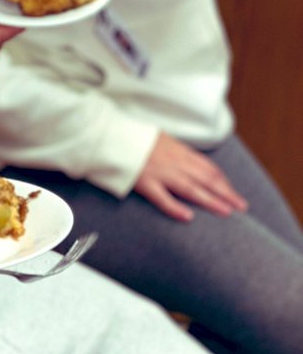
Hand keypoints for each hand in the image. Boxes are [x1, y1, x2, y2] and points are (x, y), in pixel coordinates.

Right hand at [133, 131, 248, 220]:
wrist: (111, 135)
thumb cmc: (133, 138)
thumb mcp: (160, 139)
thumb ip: (176, 151)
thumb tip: (190, 162)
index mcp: (178, 150)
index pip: (207, 167)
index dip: (222, 181)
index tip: (232, 192)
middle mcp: (173, 161)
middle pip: (205, 178)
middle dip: (226, 193)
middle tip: (241, 206)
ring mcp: (159, 172)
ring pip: (190, 188)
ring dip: (210, 201)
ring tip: (226, 212)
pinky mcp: (144, 182)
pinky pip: (162, 197)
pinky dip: (175, 208)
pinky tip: (188, 217)